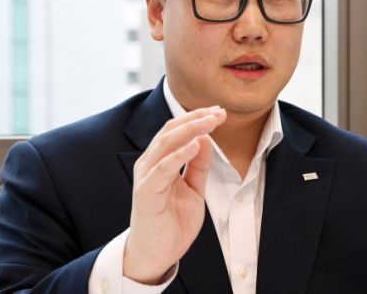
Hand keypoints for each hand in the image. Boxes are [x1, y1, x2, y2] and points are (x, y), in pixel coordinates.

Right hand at [123, 106, 225, 283]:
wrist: (156, 255)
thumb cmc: (172, 221)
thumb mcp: (193, 189)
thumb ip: (198, 165)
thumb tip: (206, 138)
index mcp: (160, 161)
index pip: (176, 130)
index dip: (197, 118)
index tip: (220, 111)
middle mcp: (149, 164)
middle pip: (171, 130)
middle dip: (196, 118)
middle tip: (219, 112)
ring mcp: (146, 177)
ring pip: (166, 143)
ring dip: (190, 130)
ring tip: (211, 121)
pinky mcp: (146, 193)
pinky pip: (162, 169)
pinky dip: (179, 155)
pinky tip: (196, 145)